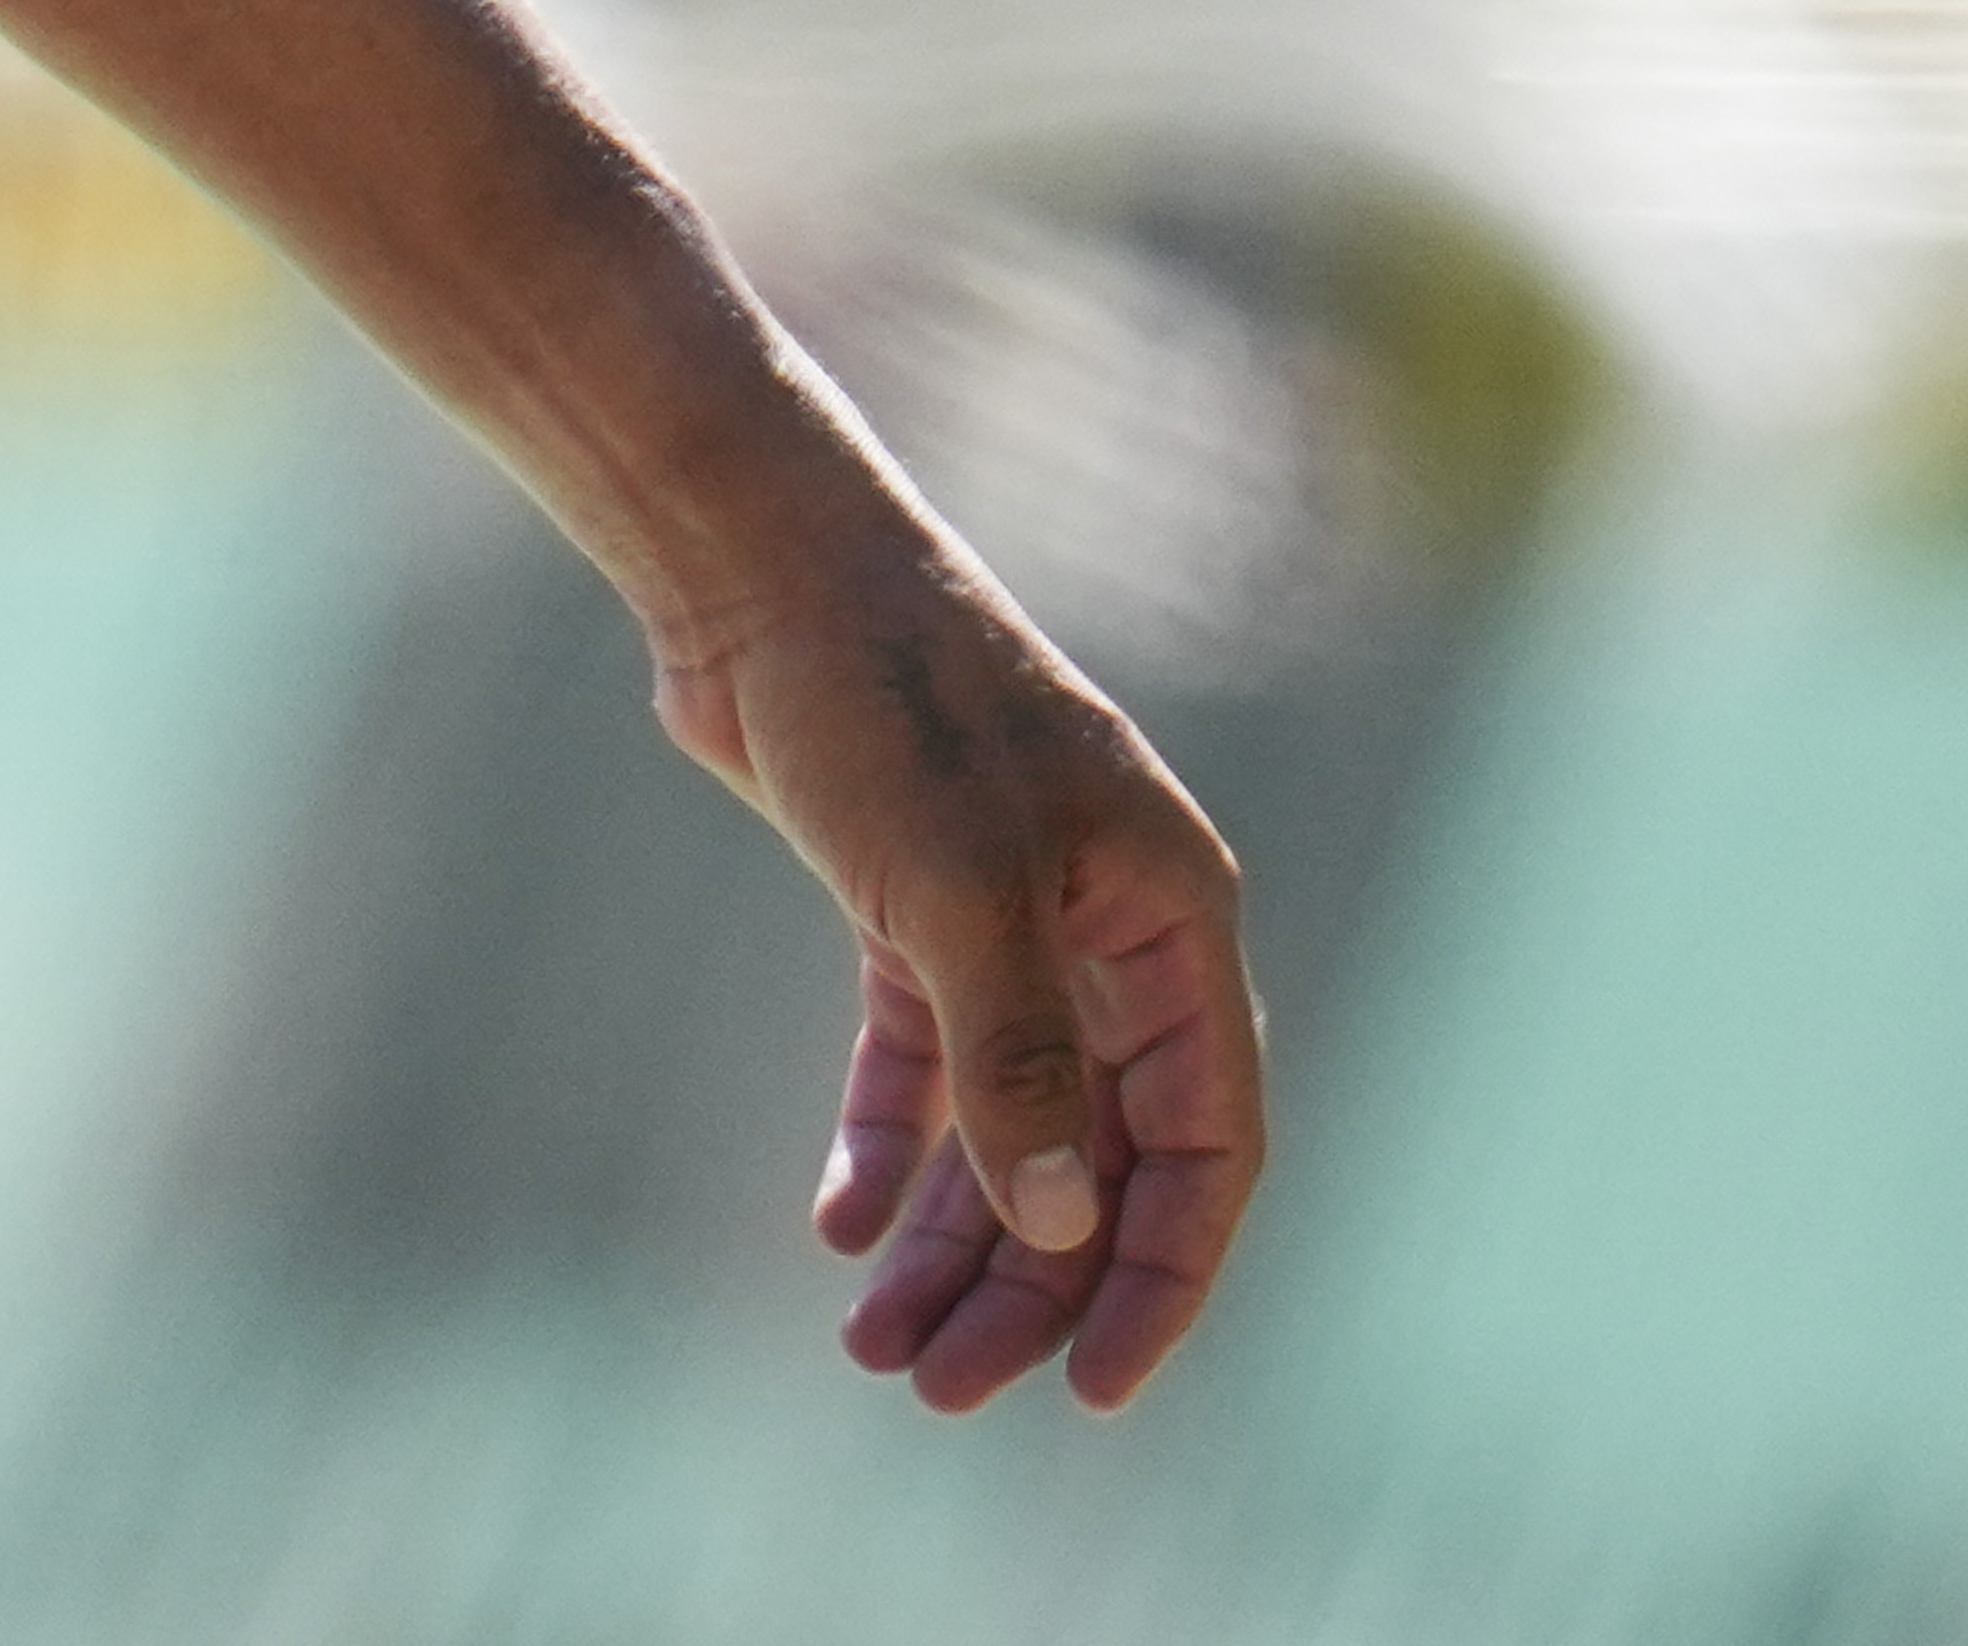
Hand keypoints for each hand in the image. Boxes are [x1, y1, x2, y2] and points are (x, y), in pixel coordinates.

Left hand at [652, 543, 1264, 1407]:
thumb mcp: (955, 892)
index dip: (1163, 1276)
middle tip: (938, 1389)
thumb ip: (1016, 1060)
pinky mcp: (910, 908)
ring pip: (1008, 1126)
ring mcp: (1011, 922)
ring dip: (953, 1242)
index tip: (1097, 1390)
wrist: (759, 577)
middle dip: (1030, 1285)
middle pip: (1096, 1157)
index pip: (1208, 1146)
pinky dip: (892, 1147)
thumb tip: (1059, 1225)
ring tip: (875, 1349)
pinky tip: (841, 1230)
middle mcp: (1110, 933)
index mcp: (1170, 924)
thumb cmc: (881, 708)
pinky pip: (925, 1064)